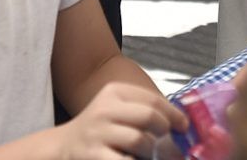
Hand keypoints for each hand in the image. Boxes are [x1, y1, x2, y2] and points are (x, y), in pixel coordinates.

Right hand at [57, 82, 186, 159]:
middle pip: (149, 116)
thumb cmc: (99, 129)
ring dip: (152, 151)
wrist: (62, 146)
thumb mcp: (117, 109)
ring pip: (140, 140)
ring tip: (151, 155)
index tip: (184, 126)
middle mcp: (106, 109)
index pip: (153, 99)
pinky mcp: (92, 155)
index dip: (174, 113)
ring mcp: (98, 132)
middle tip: (172, 143)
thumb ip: (142, 110)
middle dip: (166, 131)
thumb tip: (179, 123)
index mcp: (115, 92)